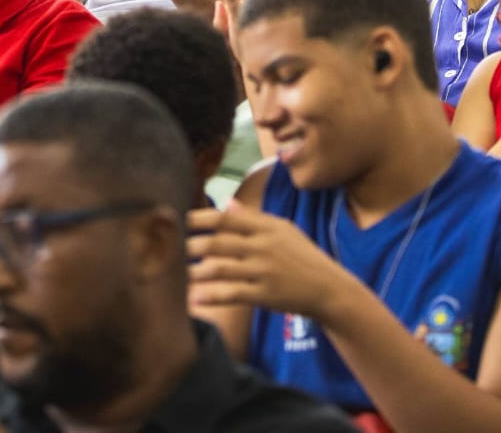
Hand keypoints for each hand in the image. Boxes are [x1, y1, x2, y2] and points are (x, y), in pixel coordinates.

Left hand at [188, 202, 353, 319]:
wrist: (329, 288)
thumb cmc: (303, 257)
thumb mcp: (284, 230)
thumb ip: (253, 218)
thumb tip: (225, 202)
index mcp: (267, 227)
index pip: (227, 219)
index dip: (200, 219)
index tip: (180, 221)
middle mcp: (264, 247)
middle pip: (219, 243)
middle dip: (192, 246)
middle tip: (171, 249)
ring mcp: (264, 272)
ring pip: (221, 269)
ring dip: (196, 272)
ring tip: (177, 275)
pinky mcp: (265, 295)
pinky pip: (232, 294)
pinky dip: (212, 296)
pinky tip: (194, 298)